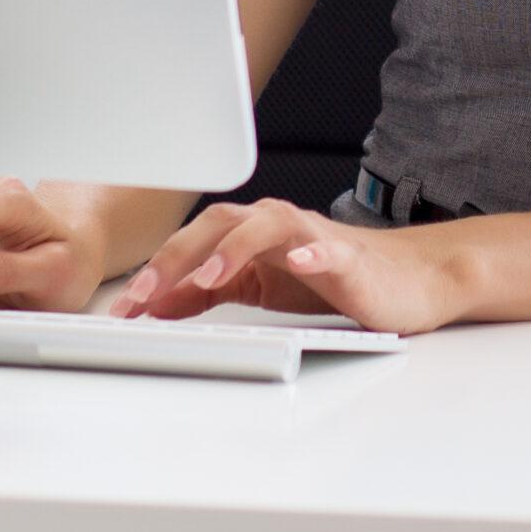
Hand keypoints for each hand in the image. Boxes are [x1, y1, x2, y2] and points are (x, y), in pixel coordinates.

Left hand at [111, 196, 462, 335]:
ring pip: (267, 224)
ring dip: (234, 247)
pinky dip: (311, 250)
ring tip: (206, 278)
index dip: (156, 270)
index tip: (123, 309)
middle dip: (178, 257)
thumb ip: (208, 293)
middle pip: (220, 222)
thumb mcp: (259, 288)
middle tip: (145, 294)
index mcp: (251, 235)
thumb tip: (156, 304)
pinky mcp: (349, 256)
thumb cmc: (335, 279)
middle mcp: (277, 227)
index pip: (194, 242)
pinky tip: (298, 261)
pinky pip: (328, 247)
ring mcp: (313, 237)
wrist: (407, 279)